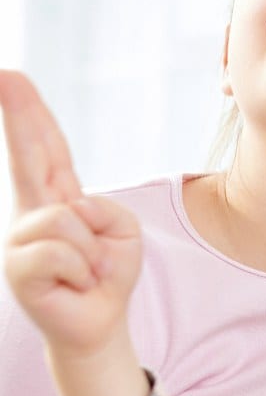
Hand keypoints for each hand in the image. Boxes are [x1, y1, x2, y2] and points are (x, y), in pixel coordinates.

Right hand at [1, 70, 147, 395]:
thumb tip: (70, 211)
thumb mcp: (124, 233)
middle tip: (5, 74)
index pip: (46, 147)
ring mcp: (20, 238)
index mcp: (58, 194)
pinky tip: (76, 283)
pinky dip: (83, 270)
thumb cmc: (108, 273)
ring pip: (67, 221)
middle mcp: (32, 211)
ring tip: (88, 270)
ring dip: (93, 252)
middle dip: (18, 114)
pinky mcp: (18, 268)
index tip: (10, 77)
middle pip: (26, 154)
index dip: (29, 112)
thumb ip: (105, 211)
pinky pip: (63, 253)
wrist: (98, 321)